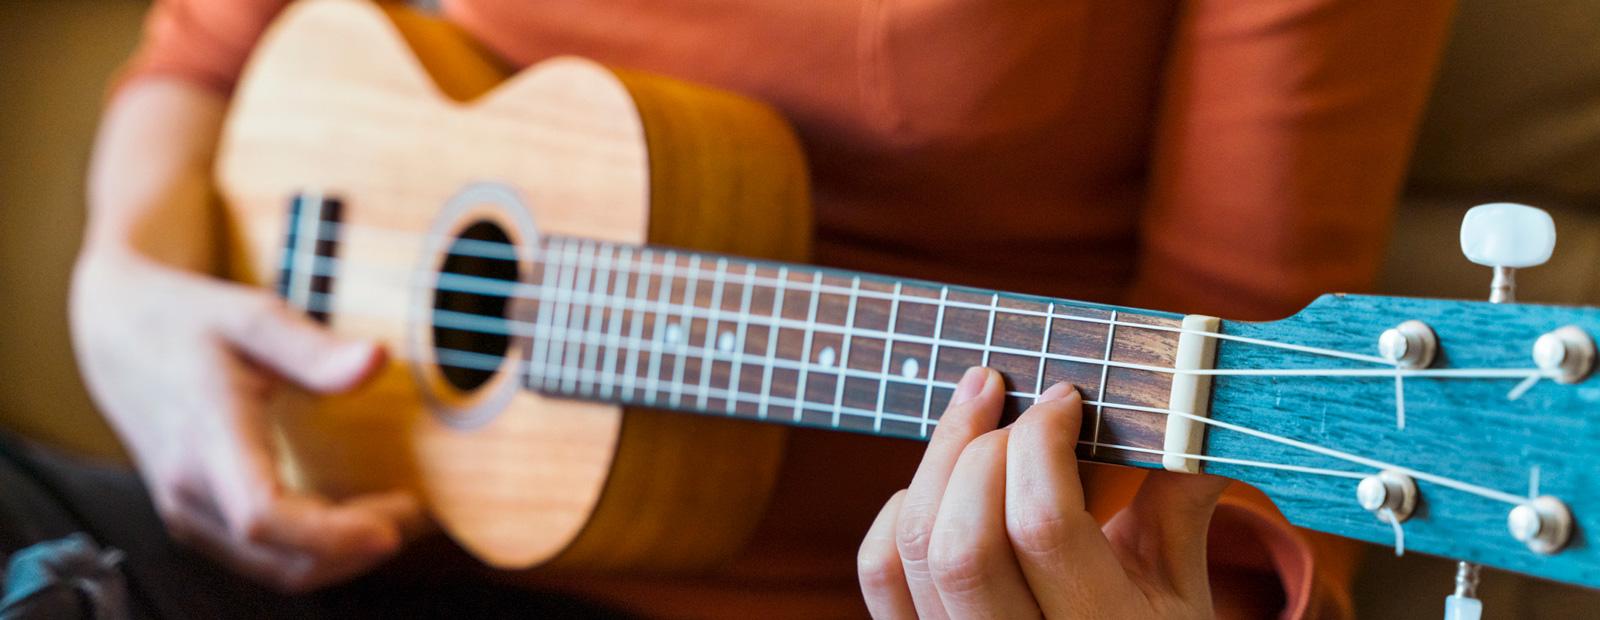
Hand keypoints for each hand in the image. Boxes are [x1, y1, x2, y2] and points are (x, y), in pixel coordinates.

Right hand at [70, 248, 423, 591]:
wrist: (119, 333)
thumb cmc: (189, 320)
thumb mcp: (252, 315)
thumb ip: (314, 348)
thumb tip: (378, 361)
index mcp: (205, 436)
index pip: (263, 515)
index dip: (331, 535)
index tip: (393, 527)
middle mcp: (189, 488)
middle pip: (278, 558)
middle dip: (356, 551)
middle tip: (422, 514)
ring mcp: (188, 511)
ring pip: (273, 569)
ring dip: (341, 558)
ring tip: (402, 517)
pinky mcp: (197, 518)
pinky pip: (261, 559)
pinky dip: (315, 552)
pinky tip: (358, 518)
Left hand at [857, 367, 1230, 617]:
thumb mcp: (1182, 591)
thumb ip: (1180, 505)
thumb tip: (1195, 403)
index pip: (1043, 524)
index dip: (1043, 442)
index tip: (1063, 397)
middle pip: (964, 539)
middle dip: (982, 447)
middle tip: (1009, 397)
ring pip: (913, 548)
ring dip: (936, 461)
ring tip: (975, 411)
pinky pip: (882, 573)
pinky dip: (901, 509)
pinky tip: (941, 482)